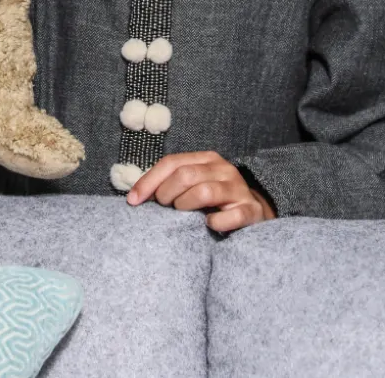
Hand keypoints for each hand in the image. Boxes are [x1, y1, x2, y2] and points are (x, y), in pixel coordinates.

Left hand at [126, 151, 275, 231]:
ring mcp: (239, 189)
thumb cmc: (214, 202)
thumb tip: (135, 195)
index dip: (149, 181)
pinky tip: (208, 225)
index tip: (132, 201)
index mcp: (206, 159)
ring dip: (186, 205)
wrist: (252, 214)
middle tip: (164, 207)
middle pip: (185, 175)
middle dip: (166, 193)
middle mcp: (223, 169)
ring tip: (182, 214)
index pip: (172, 163)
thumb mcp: (192, 185)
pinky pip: (232, 216)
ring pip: (205, 191)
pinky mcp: (251, 211)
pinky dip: (216, 222)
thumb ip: (169, 184)